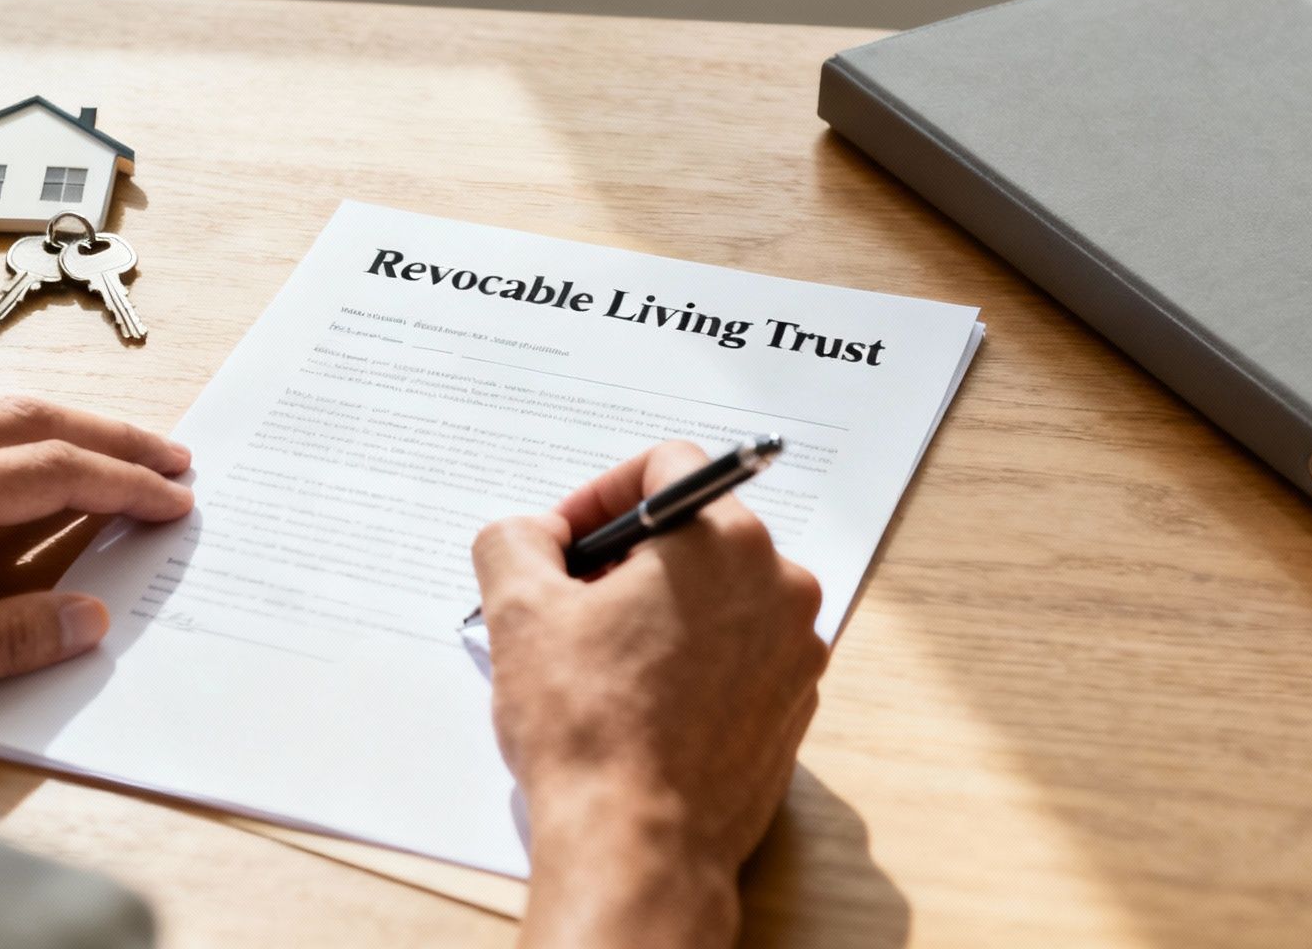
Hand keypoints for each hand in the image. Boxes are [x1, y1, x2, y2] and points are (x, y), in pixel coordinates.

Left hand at [0, 395, 192, 734]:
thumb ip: (3, 641)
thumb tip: (88, 619)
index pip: (51, 472)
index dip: (124, 484)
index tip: (174, 499)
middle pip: (28, 418)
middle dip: (110, 435)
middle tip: (169, 459)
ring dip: (54, 419)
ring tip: (103, 445)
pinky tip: (0, 448)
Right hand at [474, 442, 828, 948]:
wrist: (639, 846)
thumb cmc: (590, 731)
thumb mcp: (519, 612)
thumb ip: (516, 540)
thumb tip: (535, 535)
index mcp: (726, 542)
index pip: (668, 466)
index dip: (601, 494)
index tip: (565, 542)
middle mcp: (780, 585)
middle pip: (696, 532)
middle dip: (628, 557)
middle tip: (571, 601)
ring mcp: (795, 650)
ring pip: (719, 594)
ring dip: (658, 608)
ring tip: (599, 658)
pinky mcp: (793, 705)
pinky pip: (739, 652)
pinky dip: (691, 658)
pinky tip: (640, 700)